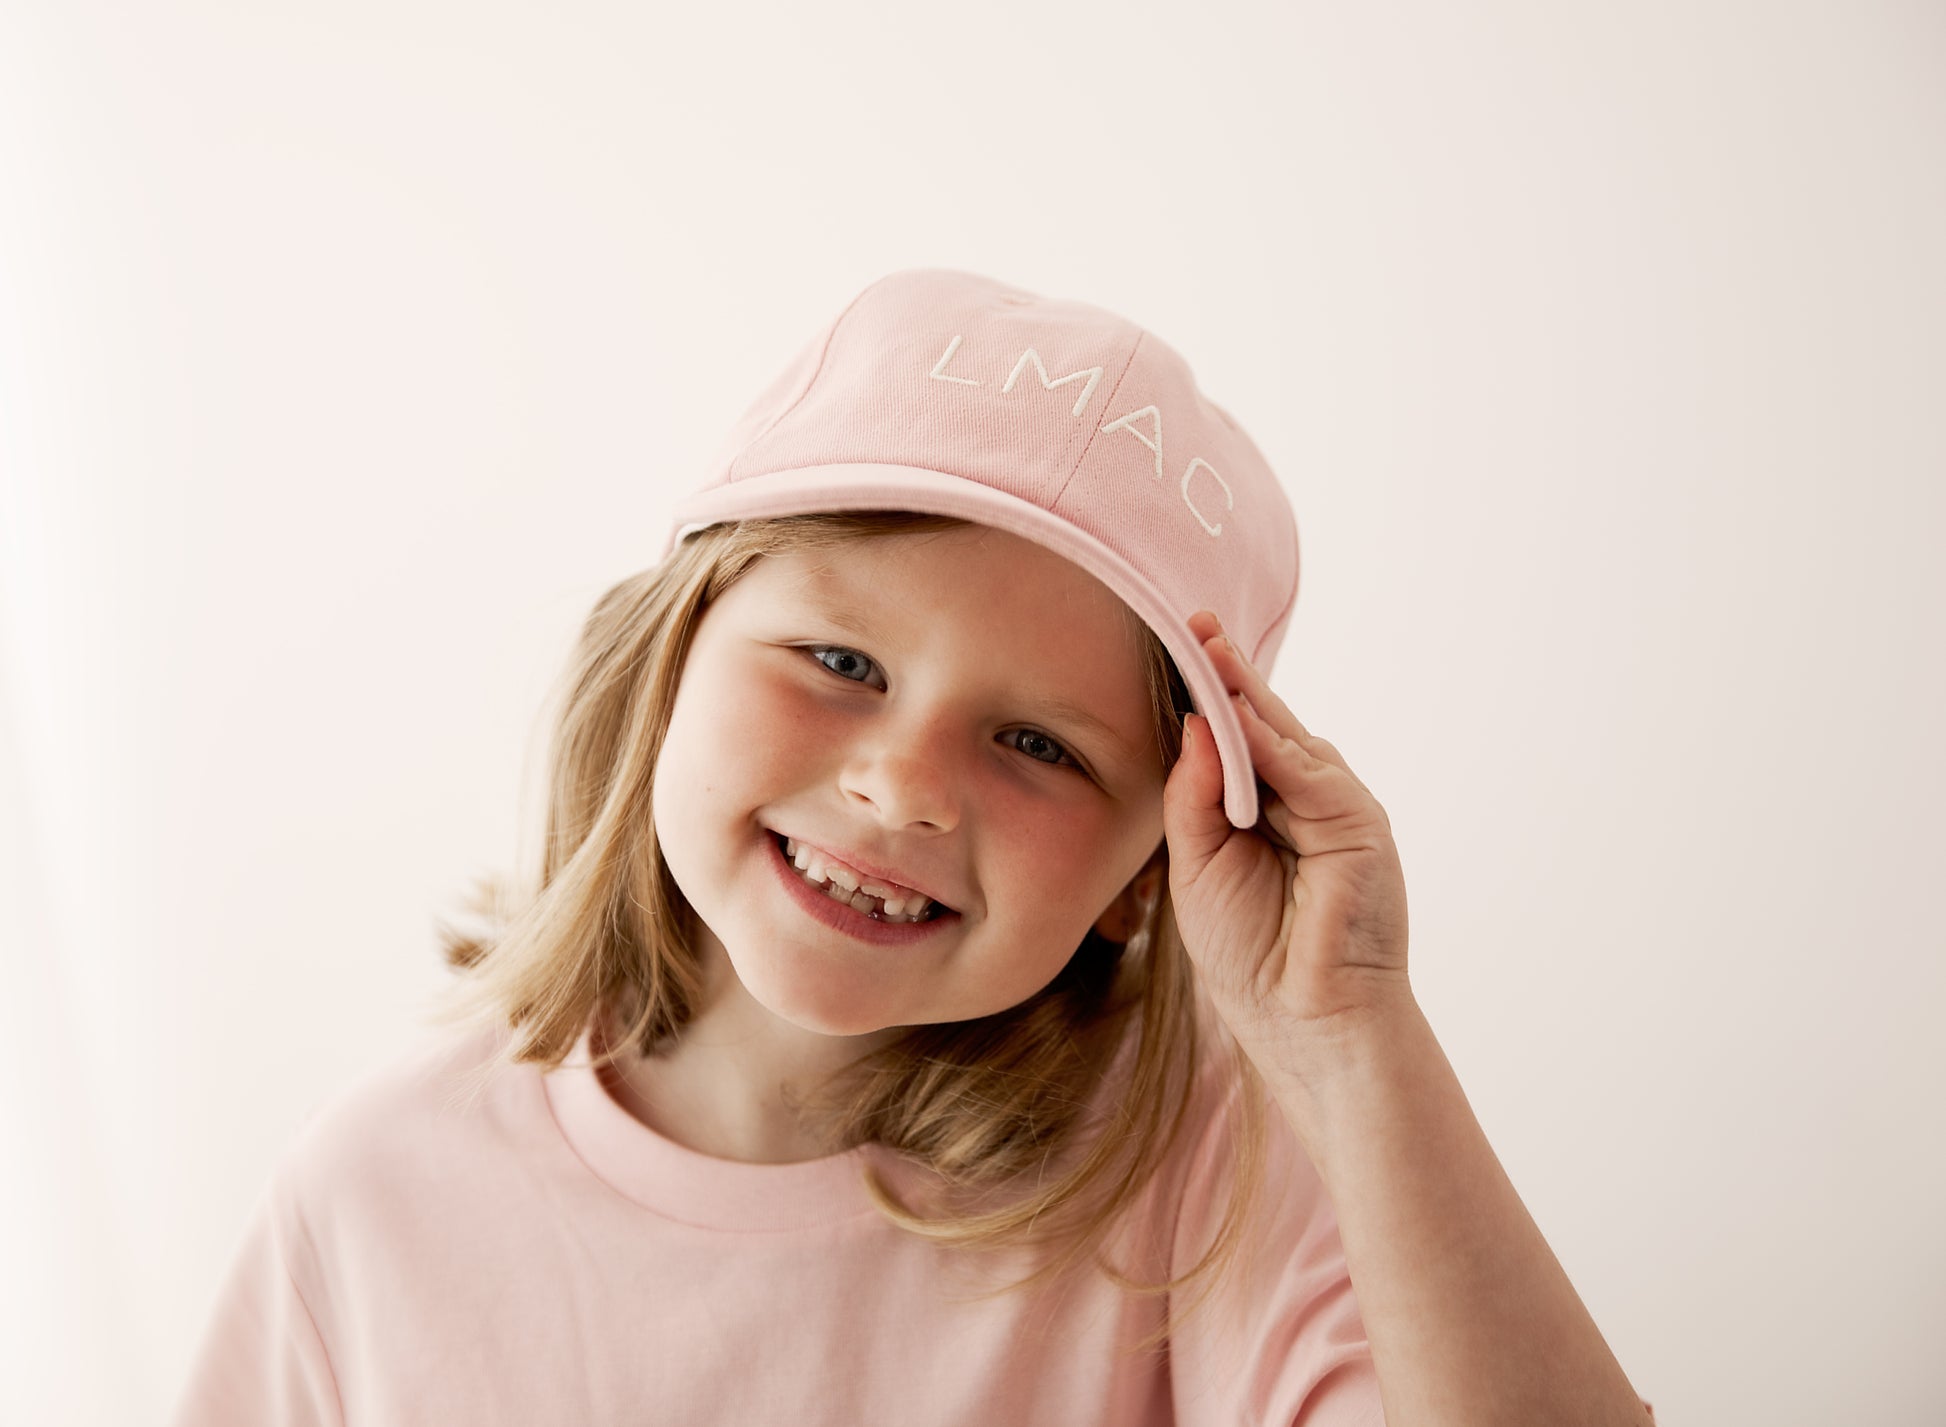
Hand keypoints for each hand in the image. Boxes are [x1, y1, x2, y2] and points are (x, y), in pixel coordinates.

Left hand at [1161, 610, 1413, 1079]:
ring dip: (1245, 692)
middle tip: (1192, 622)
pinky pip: (1307, 770)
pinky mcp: (1358, 823)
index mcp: (1261, 813)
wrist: (1305, 1023)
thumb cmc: (1250, 957)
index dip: (1205, 698)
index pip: (1231, 742)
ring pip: (1284, 737)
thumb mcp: (1198, 866)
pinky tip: (1236, 710)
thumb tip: (1195, 723)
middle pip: (1260, 726)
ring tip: (1207, 646)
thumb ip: (1195, 797)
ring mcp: (1334, 808)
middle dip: (1226, 675)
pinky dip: (1270, 741)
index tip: (1175, 648)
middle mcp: (1301, 802)